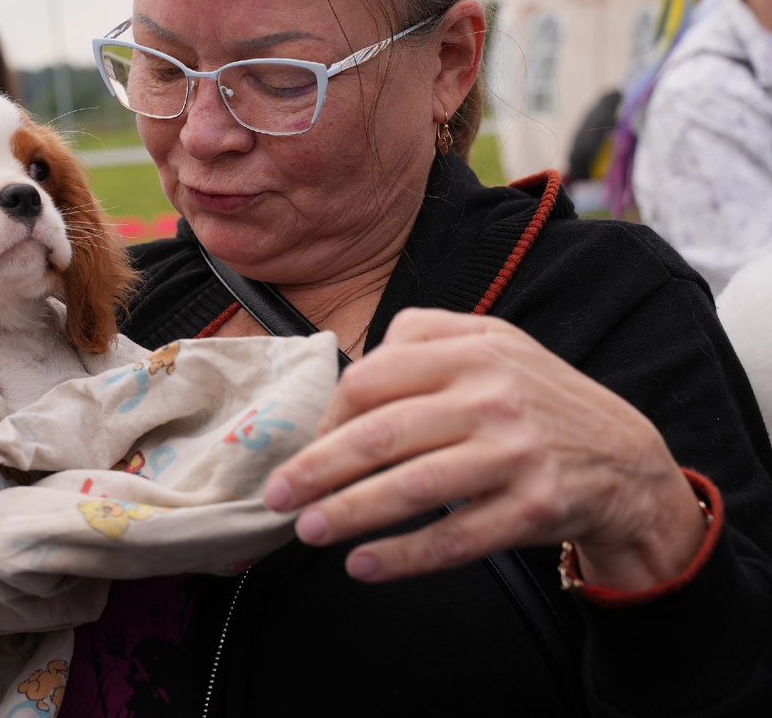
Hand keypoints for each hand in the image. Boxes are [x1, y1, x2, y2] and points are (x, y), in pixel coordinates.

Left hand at [264, 308, 706, 590]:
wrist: (625, 458)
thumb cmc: (536, 400)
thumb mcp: (492, 343)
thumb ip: (422, 340)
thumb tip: (346, 373)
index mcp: (472, 349)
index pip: (374, 376)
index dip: (329, 414)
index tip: (305, 444)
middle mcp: (492, 395)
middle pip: (380, 433)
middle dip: (316, 468)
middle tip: (278, 495)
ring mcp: (514, 452)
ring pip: (411, 487)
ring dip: (348, 512)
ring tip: (307, 530)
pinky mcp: (533, 506)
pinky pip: (454, 538)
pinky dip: (402, 555)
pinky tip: (363, 565)